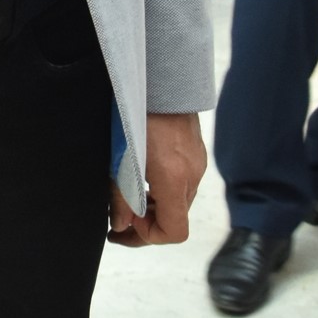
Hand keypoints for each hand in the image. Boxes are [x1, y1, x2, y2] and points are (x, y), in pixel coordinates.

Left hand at [108, 113, 203, 245]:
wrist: (160, 81)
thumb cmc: (136, 114)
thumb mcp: (120, 159)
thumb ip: (120, 197)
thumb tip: (121, 224)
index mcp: (174, 179)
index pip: (174, 232)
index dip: (148, 236)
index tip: (128, 224)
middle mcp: (192, 175)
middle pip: (176, 219)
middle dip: (148, 224)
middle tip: (120, 219)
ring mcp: (197, 163)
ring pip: (179, 201)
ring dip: (156, 206)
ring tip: (130, 196)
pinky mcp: (196, 152)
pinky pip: (183, 183)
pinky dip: (165, 190)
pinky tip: (144, 176)